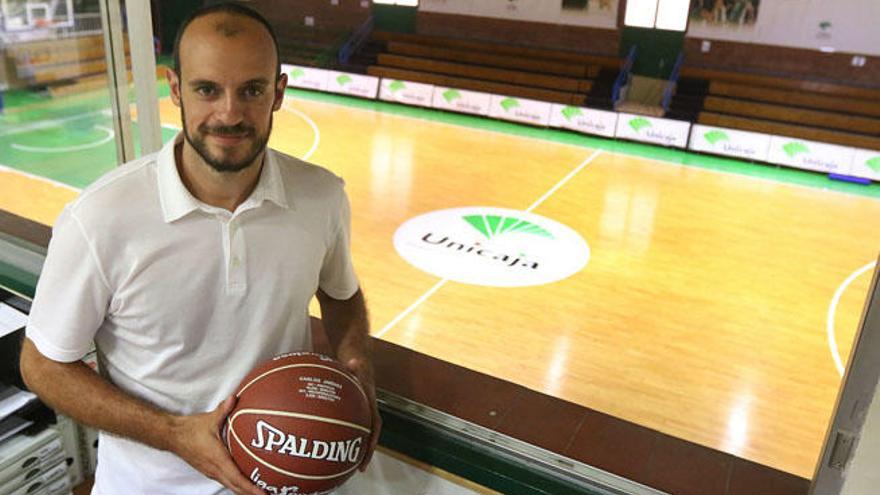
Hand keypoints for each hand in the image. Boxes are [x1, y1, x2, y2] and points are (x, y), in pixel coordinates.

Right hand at [168, 396, 263, 494]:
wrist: (172, 436)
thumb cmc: (190, 429)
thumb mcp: (209, 419)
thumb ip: (224, 410)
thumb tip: (235, 398)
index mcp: (217, 459)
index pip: (236, 478)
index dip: (250, 487)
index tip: (263, 492)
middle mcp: (214, 469)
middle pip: (235, 487)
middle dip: (251, 493)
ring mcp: (211, 471)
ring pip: (230, 485)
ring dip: (243, 490)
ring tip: (259, 492)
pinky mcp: (208, 470)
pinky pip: (225, 481)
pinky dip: (236, 484)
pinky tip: (245, 481)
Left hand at [345, 357, 381, 471]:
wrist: (357, 352)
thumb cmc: (355, 356)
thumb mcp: (354, 359)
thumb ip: (354, 363)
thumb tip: (354, 361)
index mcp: (369, 399)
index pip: (375, 423)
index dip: (372, 438)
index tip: (367, 452)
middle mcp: (367, 406)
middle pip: (369, 434)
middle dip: (365, 451)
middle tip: (359, 467)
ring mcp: (361, 408)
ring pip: (359, 431)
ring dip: (355, 447)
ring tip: (345, 463)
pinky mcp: (352, 408)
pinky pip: (348, 424)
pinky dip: (340, 434)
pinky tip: (326, 441)